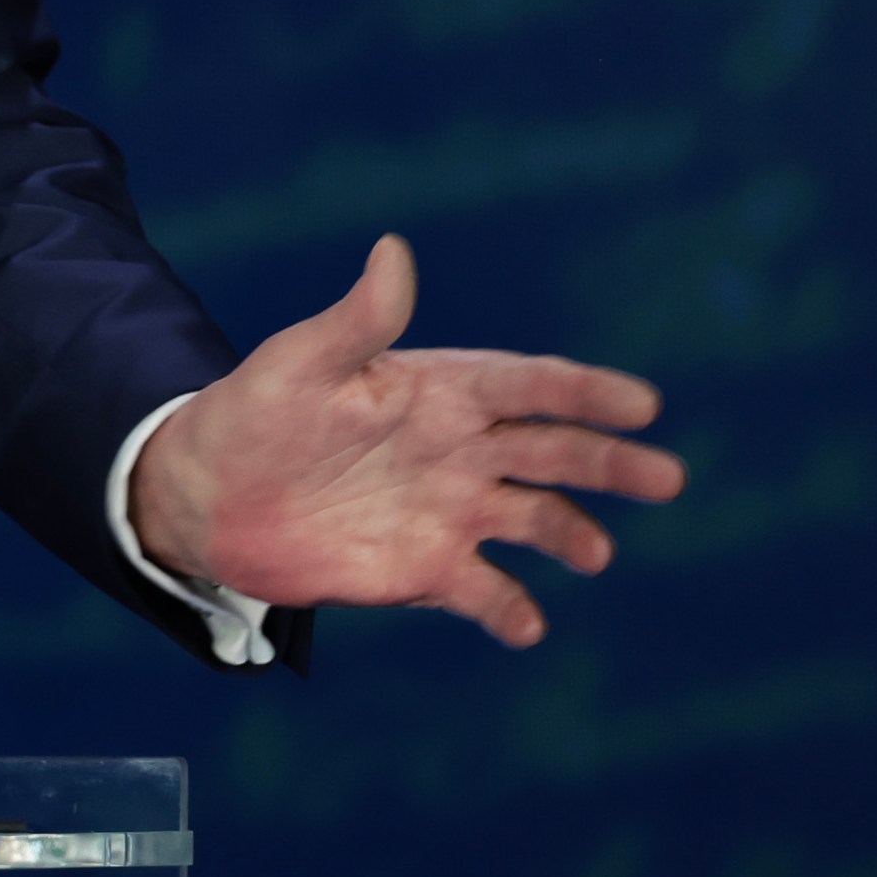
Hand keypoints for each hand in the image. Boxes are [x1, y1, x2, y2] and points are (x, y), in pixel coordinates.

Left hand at [131, 233, 684, 646]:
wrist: (207, 496)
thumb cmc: (251, 414)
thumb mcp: (299, 363)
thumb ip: (357, 322)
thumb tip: (393, 251)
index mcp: (438, 389)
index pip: (528, 384)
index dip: (585, 392)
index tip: (643, 403)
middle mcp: (458, 449)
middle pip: (553, 453)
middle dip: (611, 464)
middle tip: (669, 479)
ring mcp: (447, 510)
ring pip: (534, 521)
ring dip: (570, 536)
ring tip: (593, 554)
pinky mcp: (424, 569)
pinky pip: (484, 592)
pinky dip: (510, 610)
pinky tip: (526, 625)